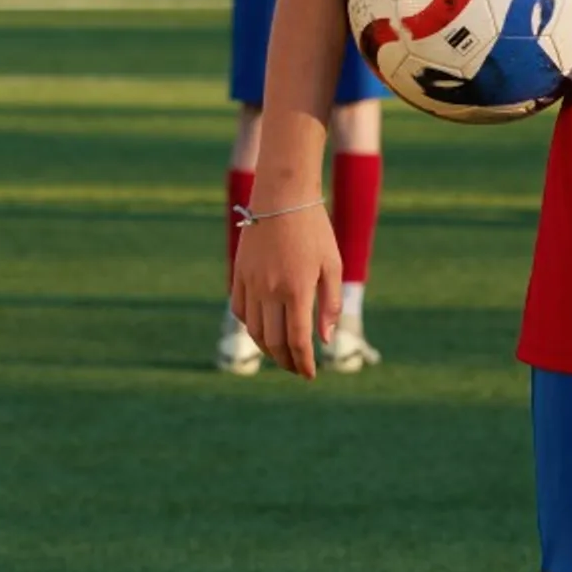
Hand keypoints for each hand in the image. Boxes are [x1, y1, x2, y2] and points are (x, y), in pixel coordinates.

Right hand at [231, 200, 340, 378]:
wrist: (282, 196)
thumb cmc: (314, 229)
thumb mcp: (332, 265)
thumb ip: (329, 304)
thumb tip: (324, 339)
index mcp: (296, 289)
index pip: (297, 340)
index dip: (303, 363)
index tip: (309, 375)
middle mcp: (270, 290)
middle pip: (273, 342)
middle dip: (286, 361)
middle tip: (297, 369)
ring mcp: (251, 283)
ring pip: (254, 330)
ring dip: (268, 349)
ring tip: (282, 354)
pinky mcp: (239, 274)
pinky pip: (240, 310)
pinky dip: (251, 326)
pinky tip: (263, 330)